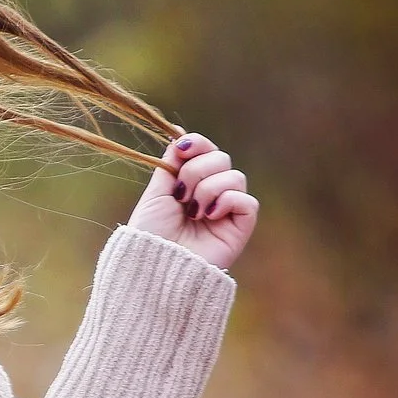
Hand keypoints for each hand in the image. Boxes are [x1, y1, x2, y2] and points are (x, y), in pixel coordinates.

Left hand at [128, 132, 257, 269]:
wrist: (156, 265)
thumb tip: (179, 132)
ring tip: (193, 212)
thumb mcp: (156, 193)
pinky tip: (208, 217)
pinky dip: (226, 202)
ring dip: (208, 189)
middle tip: (181, 195)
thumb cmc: (151, 234)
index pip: (207, 150)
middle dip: (197, 171)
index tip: (182, 149)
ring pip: (235, 176)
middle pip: (221, 158)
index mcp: (191, 184)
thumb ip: (172, 164)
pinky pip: (246, 200)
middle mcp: (212, 195)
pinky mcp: (241, 227)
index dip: (198, 144)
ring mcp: (227, 211)